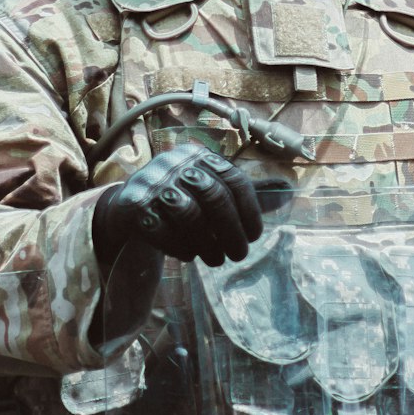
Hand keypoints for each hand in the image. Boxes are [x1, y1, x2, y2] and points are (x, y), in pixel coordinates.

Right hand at [93, 147, 264, 267]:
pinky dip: (180, 247)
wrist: (125, 209)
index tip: (255, 236)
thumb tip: (288, 192)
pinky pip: (163, 230)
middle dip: (232, 231)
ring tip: (216, 259)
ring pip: (190, 214)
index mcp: (197, 155)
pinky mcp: (132, 206)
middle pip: (214, 196)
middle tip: (239, 255)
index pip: (233, 178)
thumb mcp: (208, 189)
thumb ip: (241, 193)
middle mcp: (174, 162)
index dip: (250, 210)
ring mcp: (151, 182)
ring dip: (208, 244)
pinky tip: (188, 255)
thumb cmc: (177, 200)